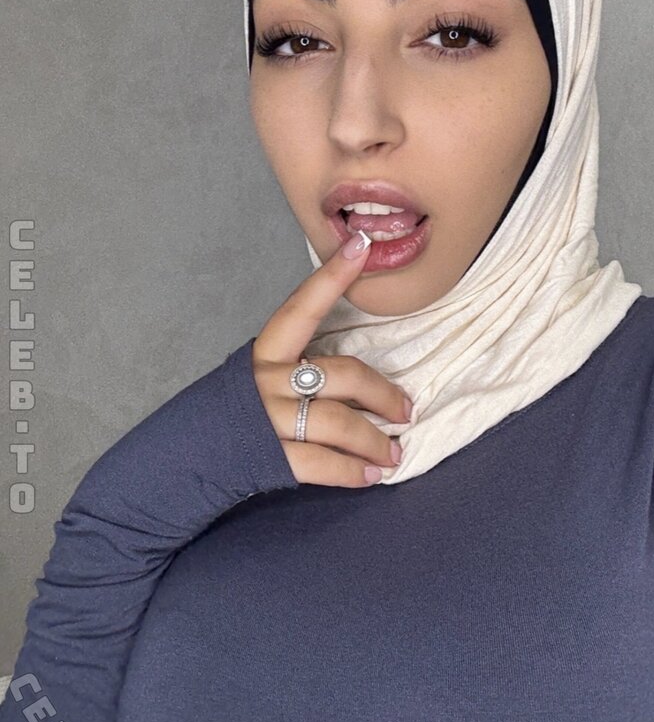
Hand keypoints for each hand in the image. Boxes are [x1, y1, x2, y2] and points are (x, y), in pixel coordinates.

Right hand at [251, 232, 411, 486]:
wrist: (178, 462)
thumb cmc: (229, 417)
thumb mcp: (256, 379)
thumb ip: (295, 370)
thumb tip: (354, 379)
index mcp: (265, 353)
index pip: (302, 307)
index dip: (332, 276)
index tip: (362, 245)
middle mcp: (266, 380)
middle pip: (342, 375)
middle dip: (383, 394)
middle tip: (406, 411)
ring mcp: (267, 419)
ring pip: (339, 423)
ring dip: (375, 441)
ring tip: (395, 455)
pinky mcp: (269, 458)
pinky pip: (323, 463)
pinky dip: (353, 472)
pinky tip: (371, 476)